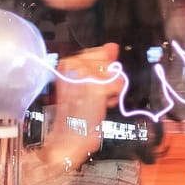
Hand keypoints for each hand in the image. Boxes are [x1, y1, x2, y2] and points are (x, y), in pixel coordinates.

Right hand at [47, 44, 121, 163]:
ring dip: (112, 89)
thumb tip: (112, 46)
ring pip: (115, 72)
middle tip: (97, 94)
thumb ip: (100, 63)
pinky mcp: (96, 87)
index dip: (102, 69)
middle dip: (107, 78)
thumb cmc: (75, 115)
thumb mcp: (86, 84)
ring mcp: (85, 75)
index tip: (95, 82)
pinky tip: (104, 104)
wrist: (68, 138)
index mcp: (66, 63)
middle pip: (107, 61)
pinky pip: (117, 84)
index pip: (98, 52)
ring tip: (99, 101)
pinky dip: (114, 96)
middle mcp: (73, 64)